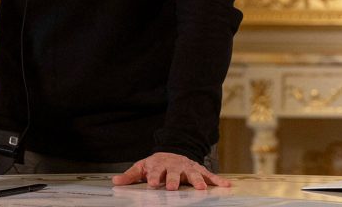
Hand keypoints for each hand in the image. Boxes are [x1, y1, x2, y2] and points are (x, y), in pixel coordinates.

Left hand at [112, 152, 230, 190]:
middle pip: (174, 172)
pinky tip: (226, 186)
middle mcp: (174, 166)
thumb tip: (115, 181)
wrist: (173, 152)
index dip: (155, 176)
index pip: (156, 171)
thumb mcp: (141, 167)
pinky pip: (209, 175)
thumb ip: (130, 176)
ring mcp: (187, 168)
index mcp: (159, 165)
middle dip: (174, 179)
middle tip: (173, 187)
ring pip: (193, 174)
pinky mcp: (198, 170)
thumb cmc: (156, 164)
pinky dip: (217, 180)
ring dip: (197, 181)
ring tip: (201, 189)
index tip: (154, 183)